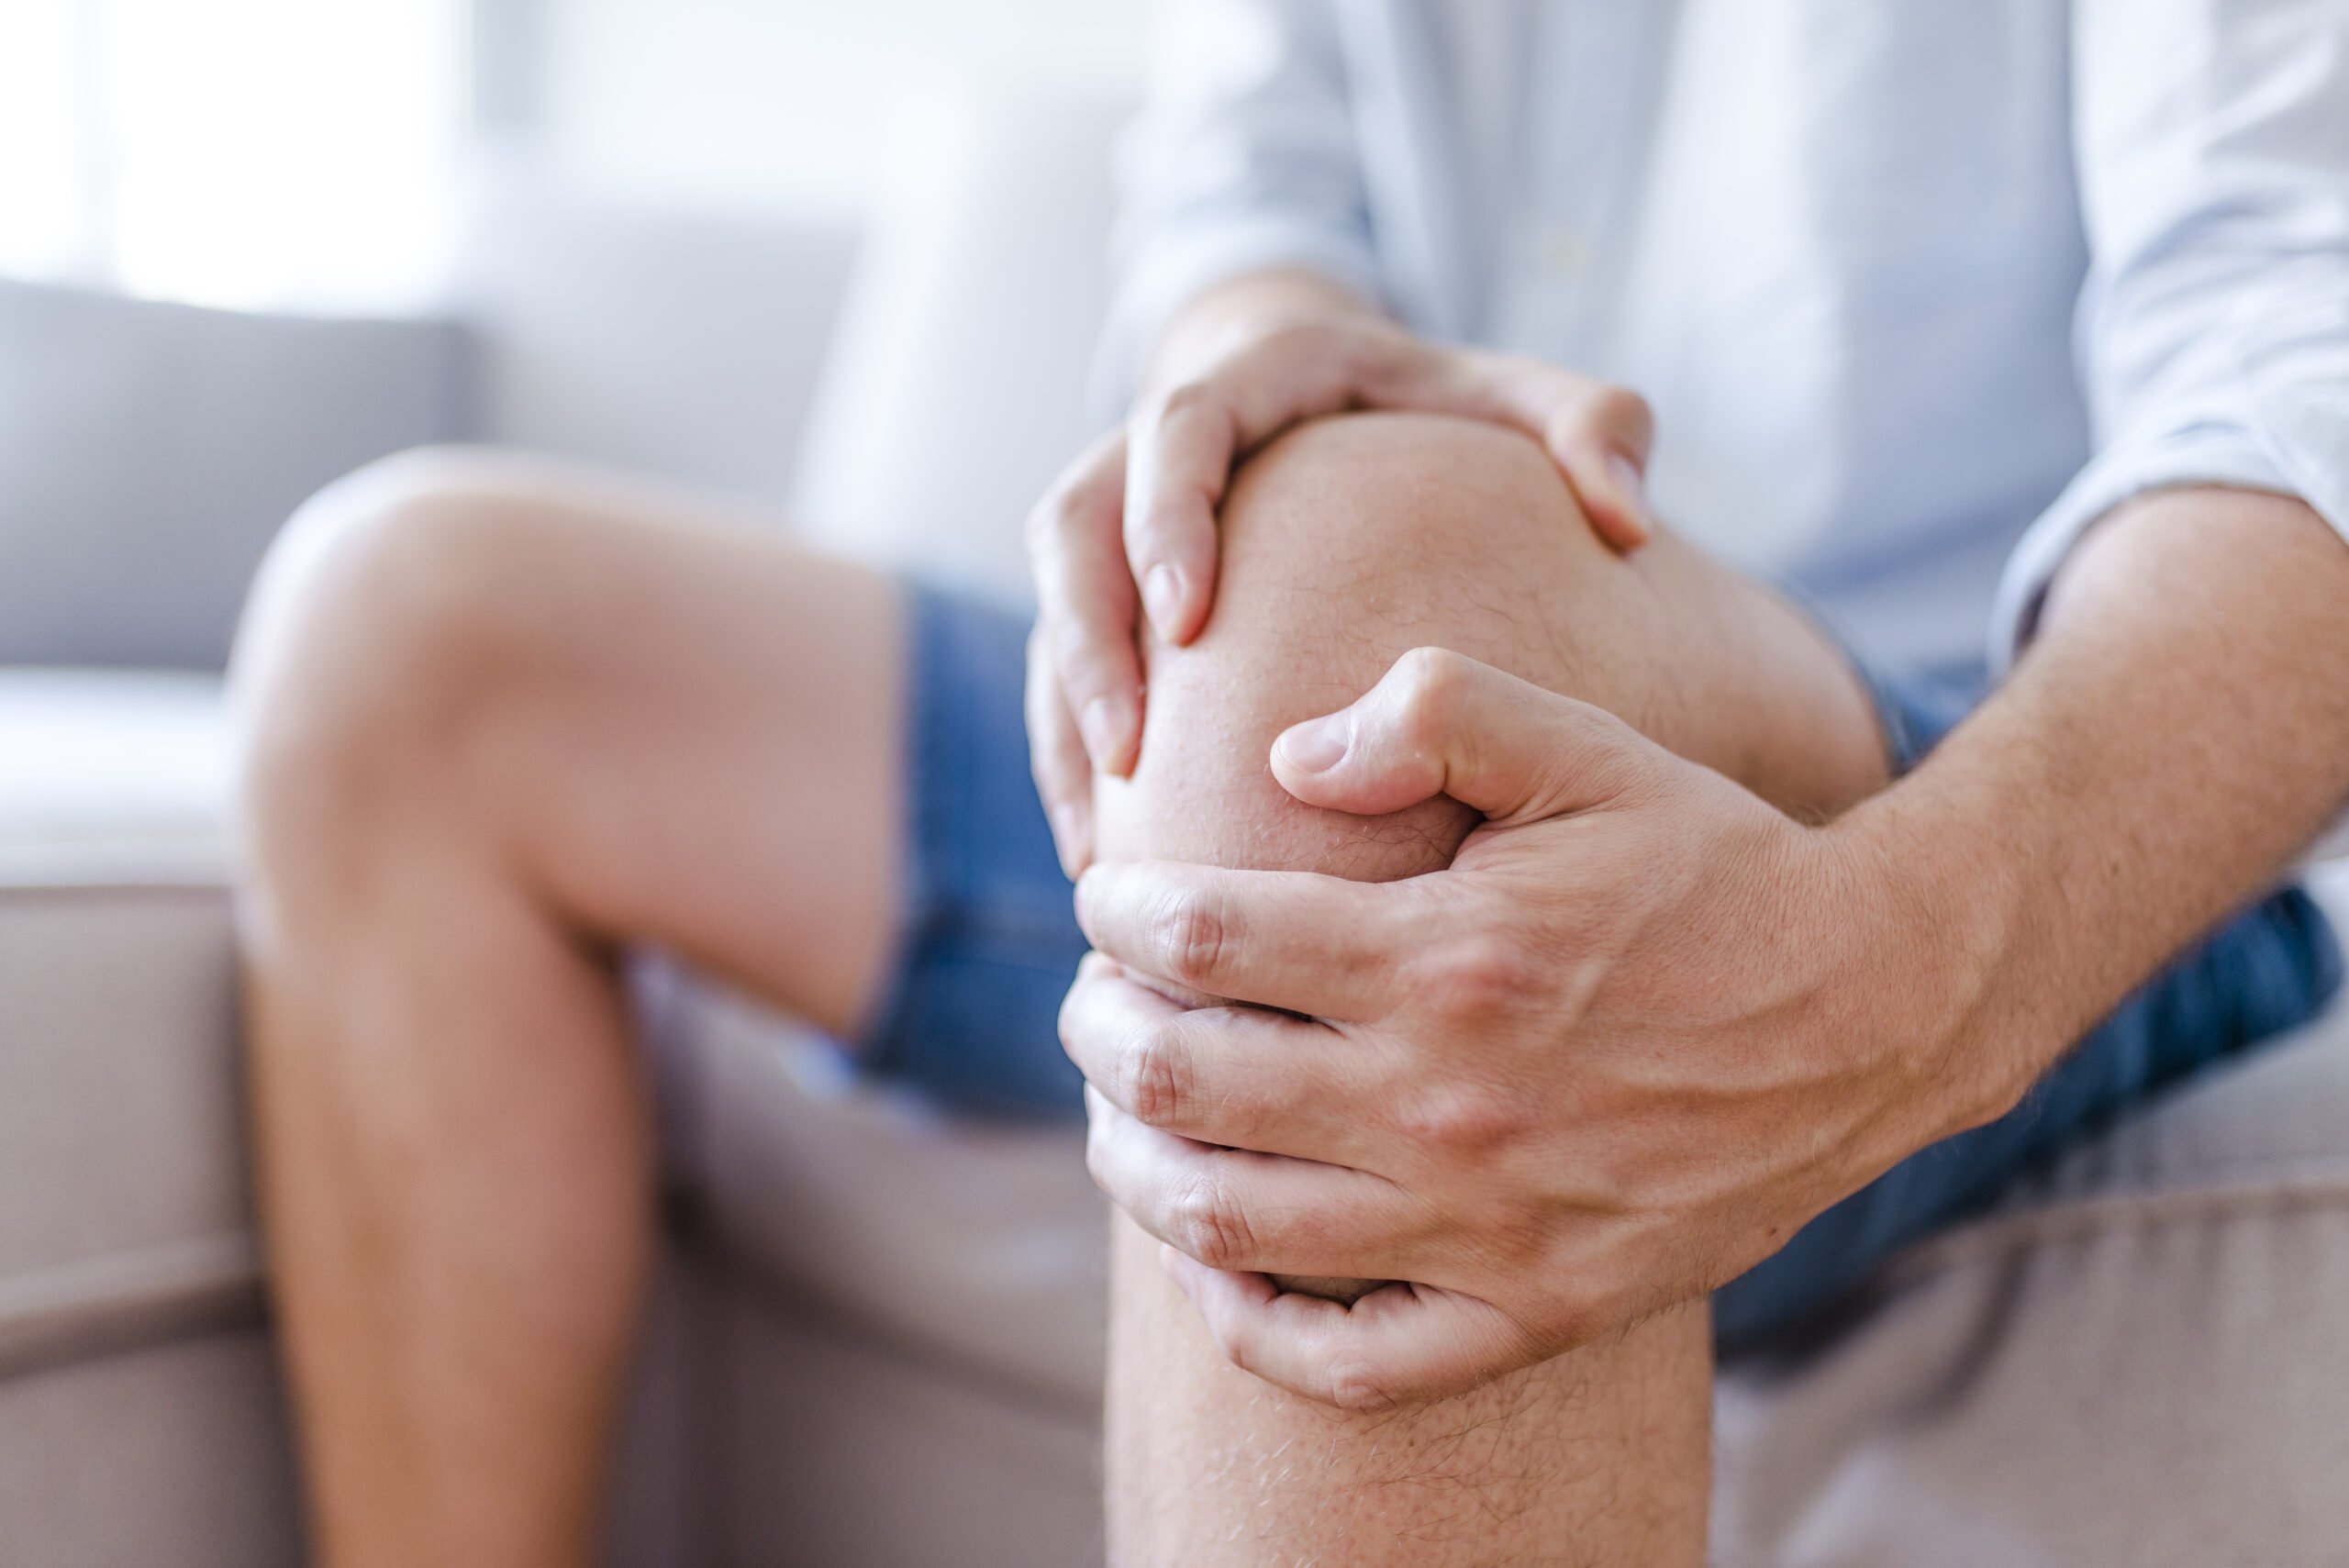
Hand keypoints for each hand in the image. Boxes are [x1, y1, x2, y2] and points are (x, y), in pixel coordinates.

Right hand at [1024, 313, 1658, 875]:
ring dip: (1065, 721)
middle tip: (1131, 748)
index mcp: (1250, 380)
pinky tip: (1103, 853)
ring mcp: (1118, 521)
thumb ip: (1591, 428)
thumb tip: (1626, 517)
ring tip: (1099, 838)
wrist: (1335, 395)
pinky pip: (1061, 674)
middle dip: (1089, 639)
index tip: (1190, 618)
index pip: (1178, 428)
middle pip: (1074, 526)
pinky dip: (1071, 759)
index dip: (1167, 519)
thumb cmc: (1438, 407)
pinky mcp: (1103, 593)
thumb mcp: (1519, 397)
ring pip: (1053, 612)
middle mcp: (1155, 442)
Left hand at [1062, 649, 1995, 1408]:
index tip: (1109, 896)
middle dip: (1097, 1030)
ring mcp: (1488, 1227)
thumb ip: (1432, 713)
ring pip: (1230, 1223)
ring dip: (1133, 1164)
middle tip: (1090, 999)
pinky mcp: (1537, 1310)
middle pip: (1182, 1081)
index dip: (1121, 910)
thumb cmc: (1714, 868)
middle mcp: (1448, 1105)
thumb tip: (1284, 759)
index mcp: (1447, 958)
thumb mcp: (1588, 749)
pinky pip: (1350, 1363)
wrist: (1872, 1011)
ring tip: (1117, 1114)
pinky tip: (1211, 1270)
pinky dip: (1251, 1328)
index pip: (1202, 939)